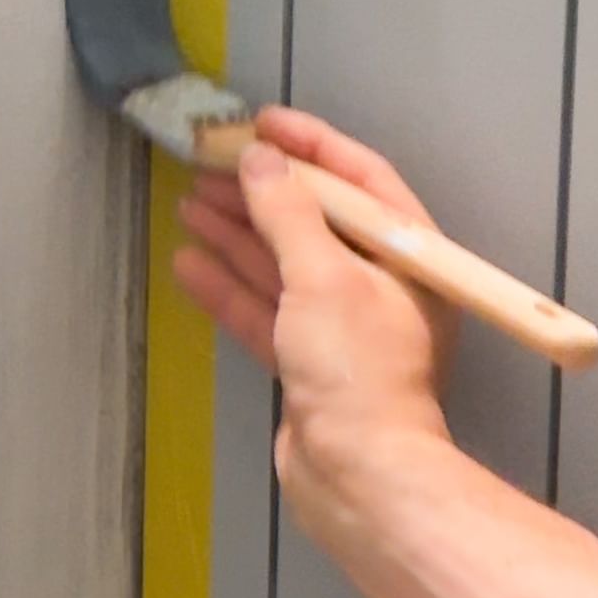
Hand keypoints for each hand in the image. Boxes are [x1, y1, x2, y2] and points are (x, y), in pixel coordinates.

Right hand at [173, 106, 456, 545]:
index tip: (261, 123)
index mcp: (408, 257)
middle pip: (314, 220)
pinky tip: (189, 261)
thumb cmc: (358, 370)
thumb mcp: (322, 277)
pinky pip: (264, 309)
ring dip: (237, 232)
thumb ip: (286, 213)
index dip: (311, 147)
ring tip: (189, 200)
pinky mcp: (306, 363)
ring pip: (281, 263)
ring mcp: (340, 327)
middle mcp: (379, 286)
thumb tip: (259, 161)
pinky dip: (229, 285)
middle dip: (261, 189)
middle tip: (210, 161)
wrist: (358, 475)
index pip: (361, 181)